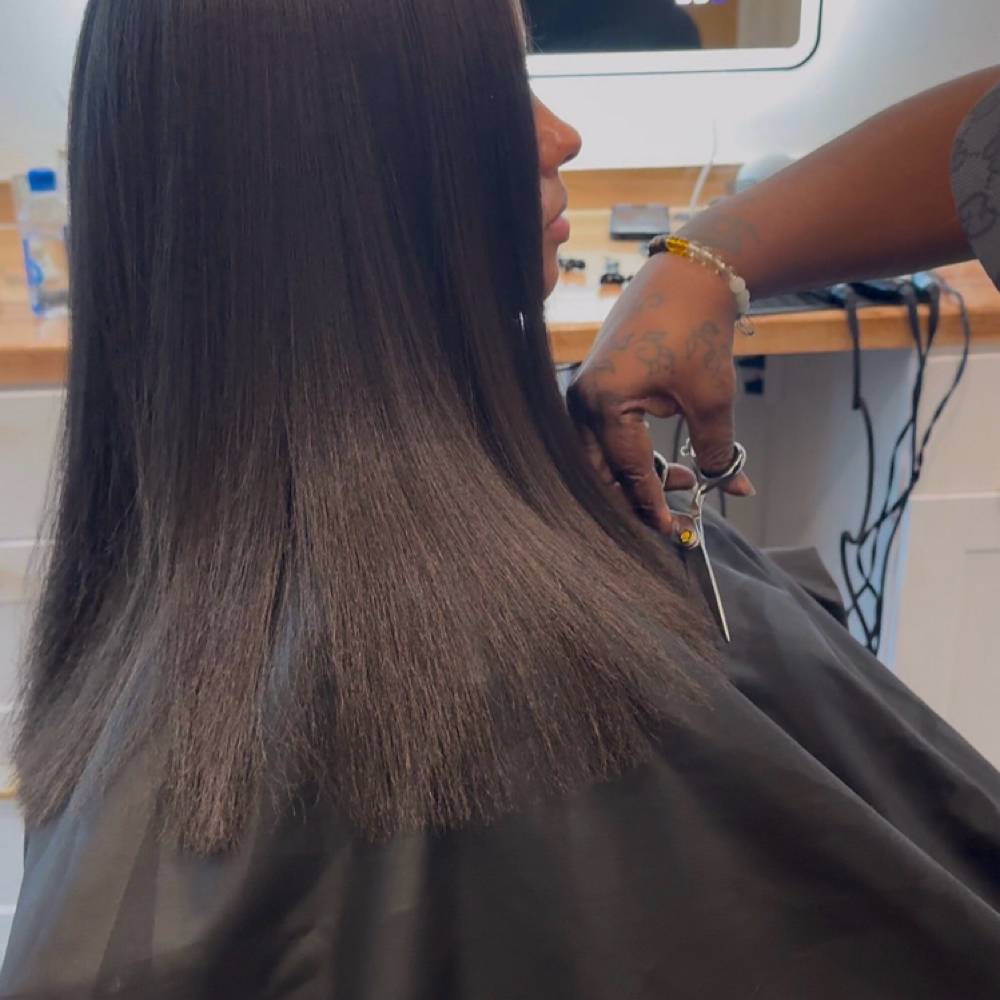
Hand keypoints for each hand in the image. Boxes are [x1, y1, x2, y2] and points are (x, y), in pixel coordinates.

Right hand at [566, 251, 754, 533]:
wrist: (689, 276)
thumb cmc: (696, 330)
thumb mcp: (711, 399)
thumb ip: (716, 451)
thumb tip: (734, 487)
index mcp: (603, 401)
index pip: (626, 470)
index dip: (650, 503)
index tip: (671, 528)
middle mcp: (581, 399)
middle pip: (600, 471)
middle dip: (636, 496)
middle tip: (672, 513)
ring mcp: (583, 392)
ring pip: (600, 456)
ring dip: (635, 475)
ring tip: (681, 478)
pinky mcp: (594, 387)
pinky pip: (604, 436)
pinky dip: (631, 453)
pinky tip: (664, 460)